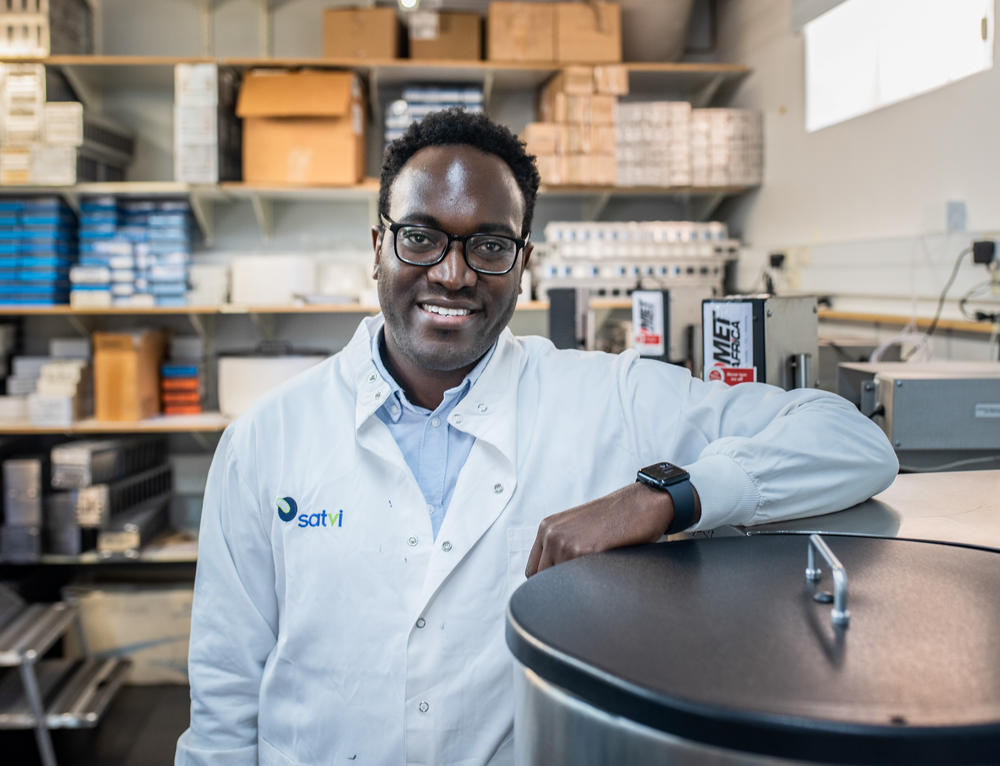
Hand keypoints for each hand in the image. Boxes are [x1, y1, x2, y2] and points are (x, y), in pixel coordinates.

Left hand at [524, 482, 699, 576]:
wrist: (643, 503)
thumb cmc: (616, 517)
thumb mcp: (578, 526)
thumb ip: (561, 546)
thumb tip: (553, 581)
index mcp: (547, 527)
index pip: (533, 570)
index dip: (549, 582)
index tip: (566, 585)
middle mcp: (551, 534)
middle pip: (543, 580)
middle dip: (562, 587)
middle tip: (586, 584)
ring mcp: (565, 543)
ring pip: (562, 585)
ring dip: (578, 588)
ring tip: (599, 575)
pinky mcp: (585, 552)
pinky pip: (580, 583)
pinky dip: (592, 584)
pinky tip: (607, 572)